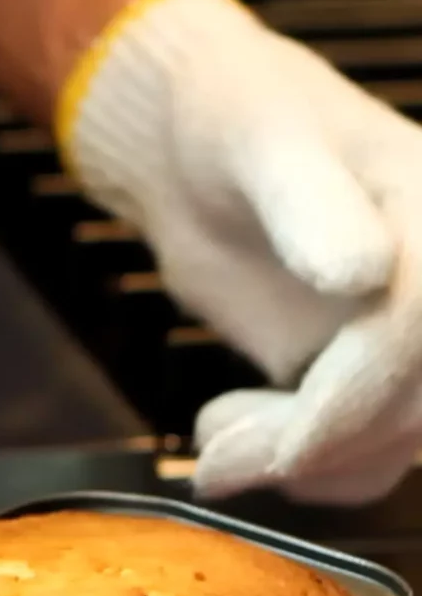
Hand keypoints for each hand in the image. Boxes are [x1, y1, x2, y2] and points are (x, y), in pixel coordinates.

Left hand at [58, 0, 421, 503]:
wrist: (196, 158)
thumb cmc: (231, 123)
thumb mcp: (262, 139)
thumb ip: (309, 200)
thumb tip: (363, 273)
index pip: (421, 323)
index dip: (360, 394)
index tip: (284, 445)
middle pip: (418, 403)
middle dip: (320, 446)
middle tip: (217, 461)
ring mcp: (401, 335)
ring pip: (394, 441)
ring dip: (305, 467)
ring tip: (213, 445)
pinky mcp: (358, 372)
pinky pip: (360, 451)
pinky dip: (305, 472)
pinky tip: (231, 445)